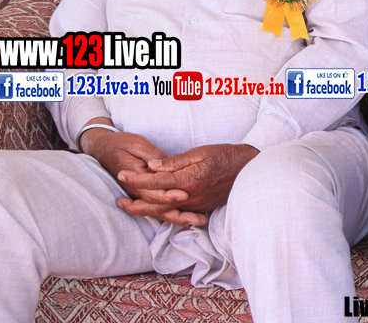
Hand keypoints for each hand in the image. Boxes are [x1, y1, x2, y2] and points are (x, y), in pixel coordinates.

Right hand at [81, 127, 189, 219]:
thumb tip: (166, 167)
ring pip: (159, 211)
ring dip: (179, 217)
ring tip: (200, 221)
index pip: (152, 193)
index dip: (168, 195)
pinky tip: (190, 216)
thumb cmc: (121, 144)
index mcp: (136, 178)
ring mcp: (139, 194)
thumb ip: (153, 156)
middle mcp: (137, 191)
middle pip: (158, 207)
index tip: (185, 195)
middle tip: (199, 218)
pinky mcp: (143, 194)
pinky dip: (173, 213)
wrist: (103, 148)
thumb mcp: (137, 144)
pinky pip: (158, 207)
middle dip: (179, 214)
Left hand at [117, 144, 258, 224]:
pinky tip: (152, 212)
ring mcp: (196, 206)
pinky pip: (178, 215)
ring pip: (165, 212)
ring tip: (129, 207)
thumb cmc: (226, 156)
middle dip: (135, 203)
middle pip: (156, 204)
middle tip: (118, 201)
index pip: (156, 181)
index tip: (122, 174)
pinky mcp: (201, 209)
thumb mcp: (201, 152)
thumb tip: (152, 166)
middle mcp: (191, 197)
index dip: (137, 178)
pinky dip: (162, 214)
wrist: (250, 170)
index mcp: (189, 180)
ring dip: (145, 210)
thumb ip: (175, 162)